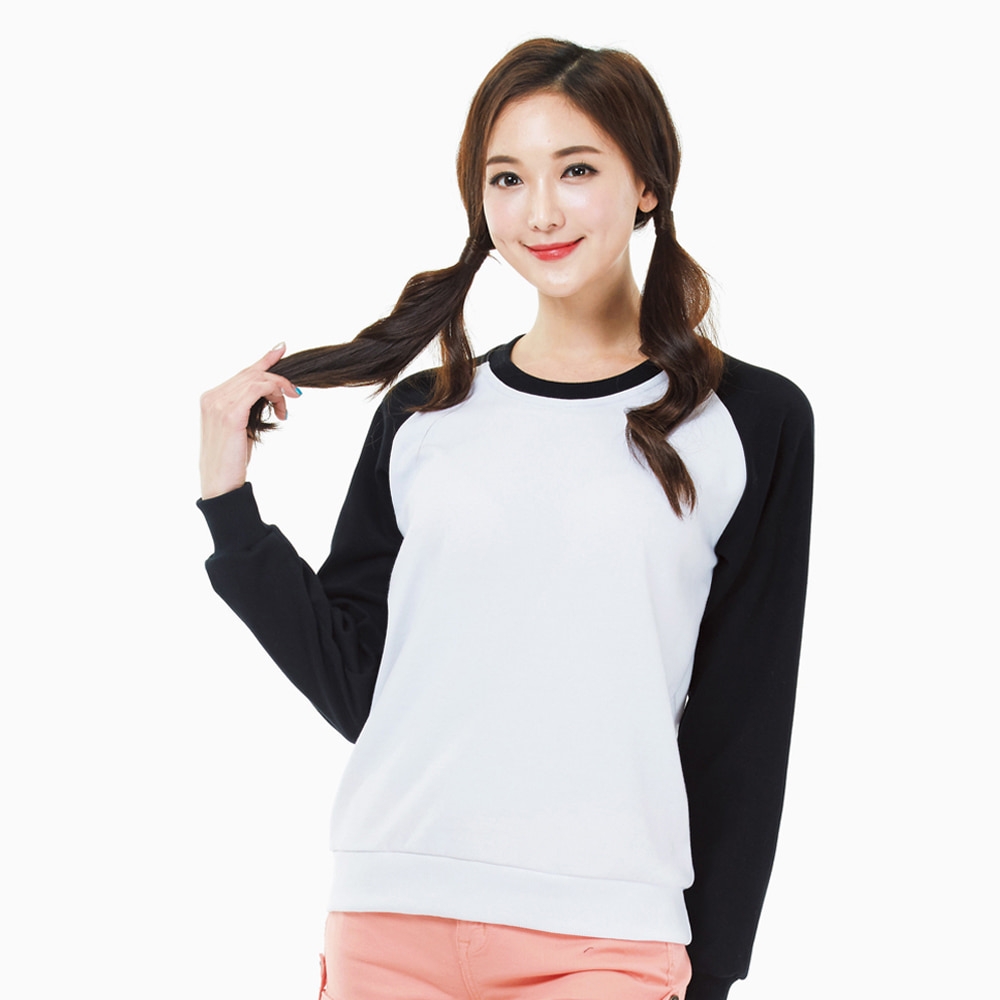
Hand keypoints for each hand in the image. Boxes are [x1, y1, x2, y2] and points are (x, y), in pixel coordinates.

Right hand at [199, 343, 299, 498]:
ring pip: (257, 379)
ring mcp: (218, 403)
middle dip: (277, 379)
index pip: (242, 373)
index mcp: (211, 398)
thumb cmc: (232, 459)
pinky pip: (257, 389)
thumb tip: (270, 393)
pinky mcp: (230, 413)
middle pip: (251, 374)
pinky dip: (274, 393)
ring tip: (285, 409)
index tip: (281, 349)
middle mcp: (212, 396)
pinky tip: (283, 408)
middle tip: (295, 392)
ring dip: (278, 390)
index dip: (263, 360)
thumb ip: (249, 407)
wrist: (220, 483)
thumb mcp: (241, 427)